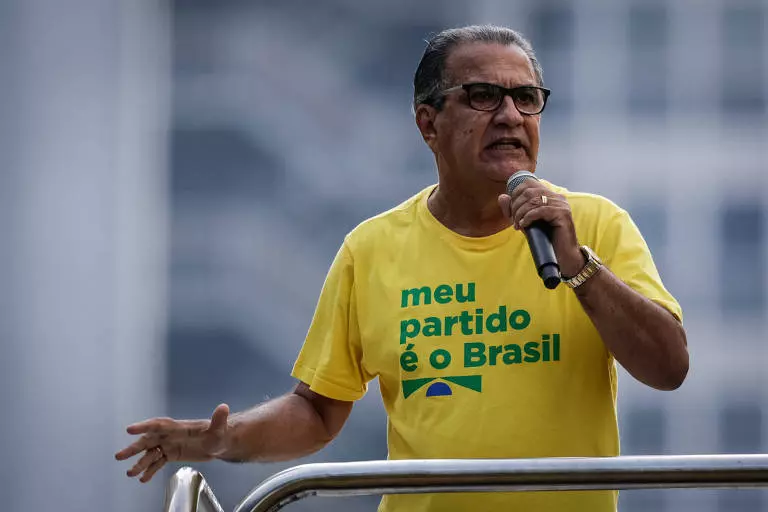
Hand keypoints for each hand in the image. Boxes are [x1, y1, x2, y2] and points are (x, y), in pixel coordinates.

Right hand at [115, 403, 230, 482]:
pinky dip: (150, 470)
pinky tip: (142, 479)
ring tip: (130, 473)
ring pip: (151, 453)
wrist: (221, 442)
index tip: (130, 429)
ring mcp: (170, 445)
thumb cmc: (220, 433)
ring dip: (140, 462)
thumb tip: (223, 407)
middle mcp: (171, 435)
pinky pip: (158, 463)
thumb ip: (219, 419)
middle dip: (134, 448)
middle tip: (119, 456)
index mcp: (179, 427)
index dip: (144, 426)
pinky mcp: (172, 454)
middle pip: (149, 440)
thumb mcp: (220, 428)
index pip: (159, 425)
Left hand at [498, 181, 583, 276]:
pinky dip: (528, 217)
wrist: (561, 256)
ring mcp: (561, 205)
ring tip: (518, 225)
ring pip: (533, 200)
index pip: (528, 184)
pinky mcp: (562, 214)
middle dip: (516, 206)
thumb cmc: (544, 239)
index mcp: (549, 195)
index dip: (515, 195)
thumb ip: (513, 209)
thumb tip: (502, 196)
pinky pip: (541, 210)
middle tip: (514, 221)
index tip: (511, 210)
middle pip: (529, 192)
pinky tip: (524, 225)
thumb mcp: (524, 222)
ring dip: (521, 213)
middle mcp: (557, 197)